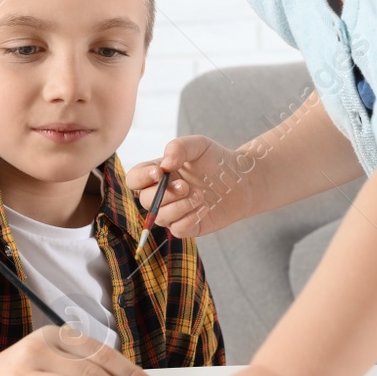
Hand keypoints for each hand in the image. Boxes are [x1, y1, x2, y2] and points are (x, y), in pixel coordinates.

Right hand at [127, 135, 259, 238]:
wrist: (242, 178)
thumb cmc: (216, 160)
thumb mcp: (198, 145)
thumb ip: (178, 147)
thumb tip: (164, 165)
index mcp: (158, 173)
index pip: (134, 179)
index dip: (141, 178)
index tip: (159, 172)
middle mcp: (162, 194)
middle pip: (145, 200)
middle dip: (165, 194)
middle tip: (186, 186)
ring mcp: (174, 212)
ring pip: (160, 217)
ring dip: (179, 207)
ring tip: (200, 196)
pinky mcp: (189, 226)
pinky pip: (177, 230)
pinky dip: (189, 220)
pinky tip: (204, 208)